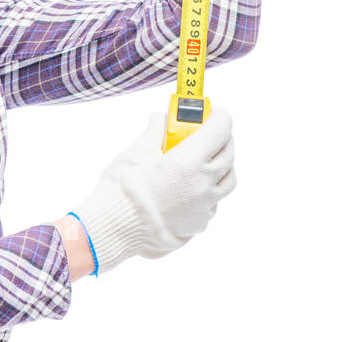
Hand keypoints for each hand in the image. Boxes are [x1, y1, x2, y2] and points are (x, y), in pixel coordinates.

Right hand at [71, 104, 236, 275]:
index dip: (220, 116)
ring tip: (206, 160)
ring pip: (227, 181)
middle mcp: (203, 185)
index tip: (214, 111)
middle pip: (228, 154)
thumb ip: (155, 132)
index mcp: (189, 161)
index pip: (220, 130)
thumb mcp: (136, 152)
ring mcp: (203, 207)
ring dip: (222, 166)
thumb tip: (162, 118)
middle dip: (223, 138)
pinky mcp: (198, 225)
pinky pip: (213, 203)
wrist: (114, 229)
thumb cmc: (122, 189)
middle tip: (211, 131)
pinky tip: (191, 187)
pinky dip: (209, 190)